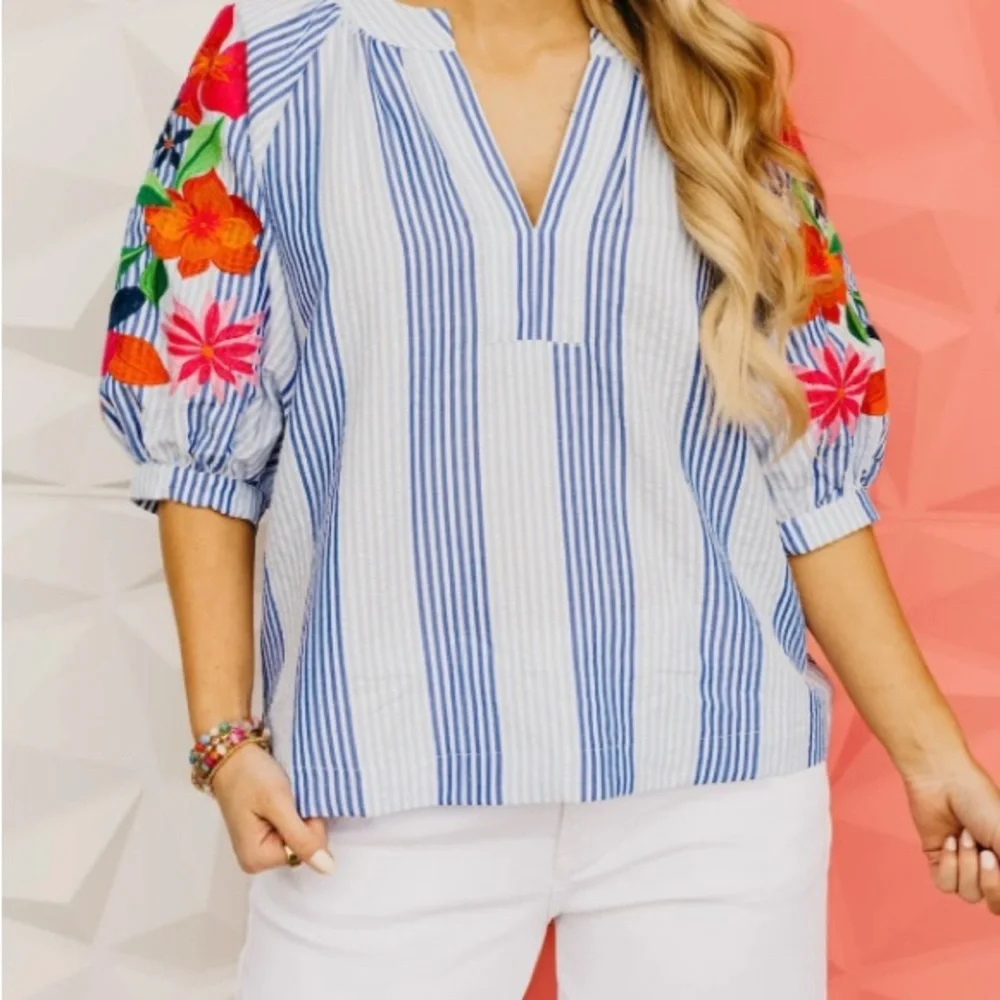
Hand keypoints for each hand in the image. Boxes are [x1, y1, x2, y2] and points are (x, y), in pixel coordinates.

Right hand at [210, 743, 334, 875]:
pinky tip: (282, 798)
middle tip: (288, 797)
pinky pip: (290, 828)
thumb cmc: (251, 777)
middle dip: (303, 820)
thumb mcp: (278, 804)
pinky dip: (292, 812)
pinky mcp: (263, 833)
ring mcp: (259, 847)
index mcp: (257, 860)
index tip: (294, 803)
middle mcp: (256, 860)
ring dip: (299, 814)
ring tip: (284, 795)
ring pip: (299, 836)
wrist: (232, 754)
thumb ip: (301, 838)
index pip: (305, 852)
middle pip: (302, 847)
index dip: (308, 826)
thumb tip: (327, 869)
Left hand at [903, 751, 999, 913]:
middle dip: (989, 879)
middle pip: (993, 904)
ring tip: (964, 836)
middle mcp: (990, 869)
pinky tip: (948, 840)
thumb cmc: (982, 803)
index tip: (996, 857)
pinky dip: (948, 864)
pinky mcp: (940, 861)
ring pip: (969, 895)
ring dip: (966, 864)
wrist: (943, 782)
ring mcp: (965, 867)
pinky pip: (945, 885)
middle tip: (985, 851)